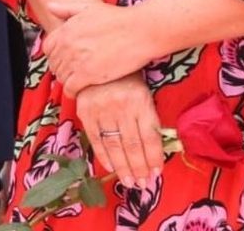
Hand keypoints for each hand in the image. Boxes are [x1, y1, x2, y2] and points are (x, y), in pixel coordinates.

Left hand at [45, 1, 152, 96]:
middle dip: (61, 68)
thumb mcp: (89, 8)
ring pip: (61, 77)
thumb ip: (67, 9)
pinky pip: (70, 88)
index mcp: (66, 28)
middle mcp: (68, 44)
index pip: (48, 47)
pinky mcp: (88, 75)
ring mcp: (76, 60)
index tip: (65, 59)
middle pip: (54, 64)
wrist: (140, 31)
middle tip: (73, 72)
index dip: (55, 55)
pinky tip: (80, 92)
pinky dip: (72, 92)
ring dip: (67, 80)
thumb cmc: (118, 18)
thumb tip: (49, 6)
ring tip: (78, 81)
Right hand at [75, 74, 164, 189]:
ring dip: (124, 168)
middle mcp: (122, 106)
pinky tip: (112, 168)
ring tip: (130, 183)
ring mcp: (102, 109)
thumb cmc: (126, 76)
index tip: (157, 174)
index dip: (154, 158)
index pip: (150, 136)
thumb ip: (147, 116)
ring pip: (115, 146)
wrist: (97, 57)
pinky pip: (96, 139)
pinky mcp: (86, 111)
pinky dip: (104, 156)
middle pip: (133, 145)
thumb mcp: (143, 91)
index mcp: (141, 100)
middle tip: (143, 185)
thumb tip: (154, 149)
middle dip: (139, 169)